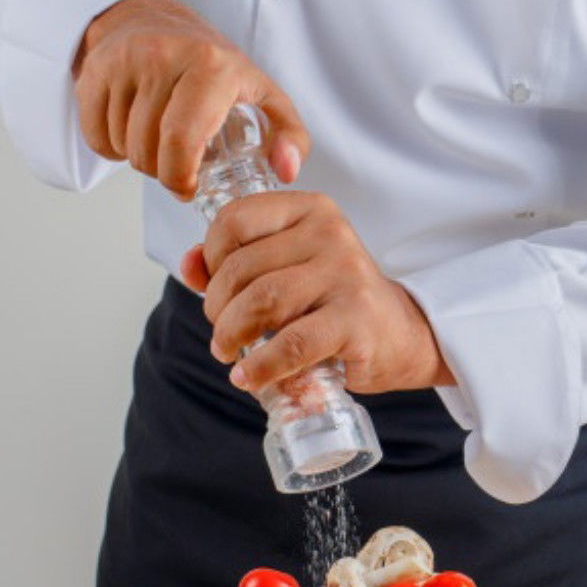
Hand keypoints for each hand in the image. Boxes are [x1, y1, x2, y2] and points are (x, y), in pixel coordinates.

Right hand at [73, 0, 308, 197]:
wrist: (154, 20)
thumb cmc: (211, 65)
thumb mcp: (261, 94)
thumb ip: (289, 134)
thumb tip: (286, 169)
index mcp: (209, 67)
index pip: (182, 140)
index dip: (180, 177)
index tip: (187, 186)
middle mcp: (163, 57)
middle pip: (149, 151)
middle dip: (161, 172)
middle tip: (175, 162)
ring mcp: (124, 62)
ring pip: (122, 146)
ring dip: (138, 158)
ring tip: (157, 139)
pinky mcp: (94, 70)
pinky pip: (95, 135)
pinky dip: (111, 146)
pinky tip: (131, 129)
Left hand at [180, 192, 454, 394]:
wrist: (398, 334)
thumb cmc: (334, 301)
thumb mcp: (287, 268)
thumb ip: (236, 260)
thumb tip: (188, 265)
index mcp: (310, 210)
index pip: (235, 220)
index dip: (210, 258)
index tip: (213, 287)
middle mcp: (330, 234)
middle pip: (243, 268)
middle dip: (217, 307)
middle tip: (222, 332)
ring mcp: (346, 275)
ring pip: (263, 301)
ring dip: (231, 333)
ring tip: (228, 352)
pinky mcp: (355, 319)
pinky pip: (292, 343)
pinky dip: (261, 366)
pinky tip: (247, 376)